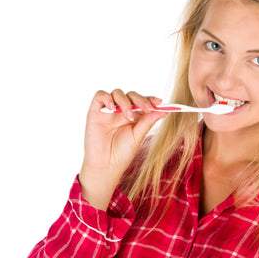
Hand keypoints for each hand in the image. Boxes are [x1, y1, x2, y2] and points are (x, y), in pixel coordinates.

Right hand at [79, 89, 166, 209]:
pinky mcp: (95, 112)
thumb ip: (148, 122)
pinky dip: (107, 98)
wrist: (106, 165)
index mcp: (133, 116)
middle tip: (147, 108)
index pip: (142, 101)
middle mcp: (121, 111)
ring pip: (117, 93)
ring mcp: (108, 111)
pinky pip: (100, 95)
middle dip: (140, 99)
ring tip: (129, 116)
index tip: (159, 101)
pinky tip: (113, 109)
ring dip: (126, 102)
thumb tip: (164, 111)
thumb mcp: (138, 136)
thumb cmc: (122, 154)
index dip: (150, 99)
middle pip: (131, 95)